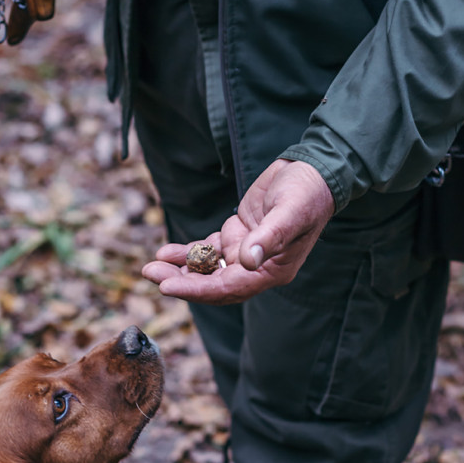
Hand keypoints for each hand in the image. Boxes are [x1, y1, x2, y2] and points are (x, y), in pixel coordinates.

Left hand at [142, 159, 335, 303]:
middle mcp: (258, 268)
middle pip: (214, 283)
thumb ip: (269, 236)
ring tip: (151, 267)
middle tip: (150, 274)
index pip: (230, 288)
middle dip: (181, 282)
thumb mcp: (290, 212)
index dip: (197, 290)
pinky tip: (166, 253)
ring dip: (180, 270)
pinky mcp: (238, 235)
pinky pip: (208, 250)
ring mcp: (246, 253)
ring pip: (208, 269)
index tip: (168, 287)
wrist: (313, 172)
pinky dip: (188, 253)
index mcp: (272, 270)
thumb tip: (246, 260)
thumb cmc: (307, 193)